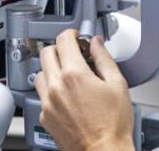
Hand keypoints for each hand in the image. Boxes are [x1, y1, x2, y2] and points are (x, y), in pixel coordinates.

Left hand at [35, 29, 134, 150]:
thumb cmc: (113, 125)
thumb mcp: (118, 84)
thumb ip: (104, 58)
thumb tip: (96, 43)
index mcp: (74, 75)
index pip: (64, 40)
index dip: (72, 34)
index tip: (77, 37)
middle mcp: (56, 87)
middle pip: (46, 53)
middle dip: (60, 48)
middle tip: (73, 54)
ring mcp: (48, 102)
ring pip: (40, 73)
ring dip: (52, 68)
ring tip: (68, 74)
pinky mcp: (45, 116)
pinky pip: (41, 94)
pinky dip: (50, 89)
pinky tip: (65, 94)